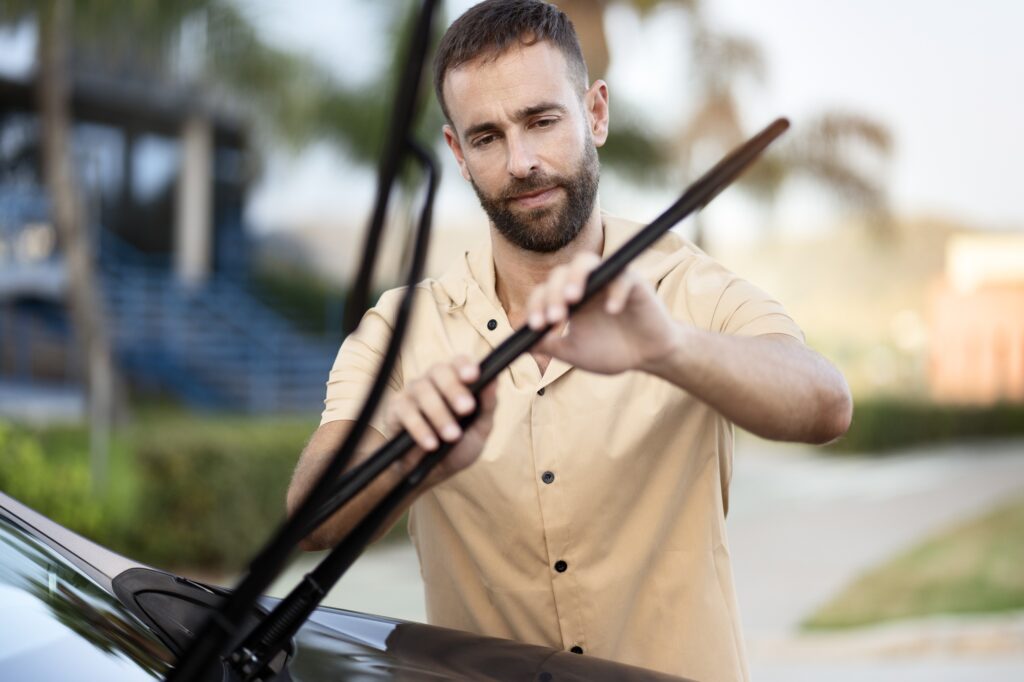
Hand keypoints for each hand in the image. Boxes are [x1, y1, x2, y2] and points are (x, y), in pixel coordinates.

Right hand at [384, 356, 496, 484]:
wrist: (432, 474)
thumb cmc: (458, 446)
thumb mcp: (480, 429)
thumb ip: (488, 405)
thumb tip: (494, 380)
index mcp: (455, 380)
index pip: (458, 361)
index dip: (465, 365)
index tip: (473, 376)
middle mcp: (432, 381)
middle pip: (439, 370)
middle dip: (454, 389)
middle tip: (466, 409)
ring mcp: (412, 393)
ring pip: (422, 390)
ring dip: (439, 414)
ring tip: (452, 436)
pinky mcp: (395, 410)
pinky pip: (405, 411)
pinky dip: (419, 428)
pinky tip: (431, 444)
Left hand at [526, 252, 680, 374]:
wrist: (647, 356)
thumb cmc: (611, 351)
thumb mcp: (573, 352)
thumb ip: (547, 346)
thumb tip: (517, 344)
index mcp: (568, 299)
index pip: (544, 292)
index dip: (537, 306)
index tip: (537, 326)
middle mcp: (585, 284)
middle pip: (561, 273)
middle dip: (553, 294)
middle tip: (554, 318)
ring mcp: (608, 280)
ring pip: (586, 262)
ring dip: (576, 278)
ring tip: (572, 299)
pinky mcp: (634, 282)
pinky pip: (622, 278)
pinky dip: (616, 291)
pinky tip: (612, 310)